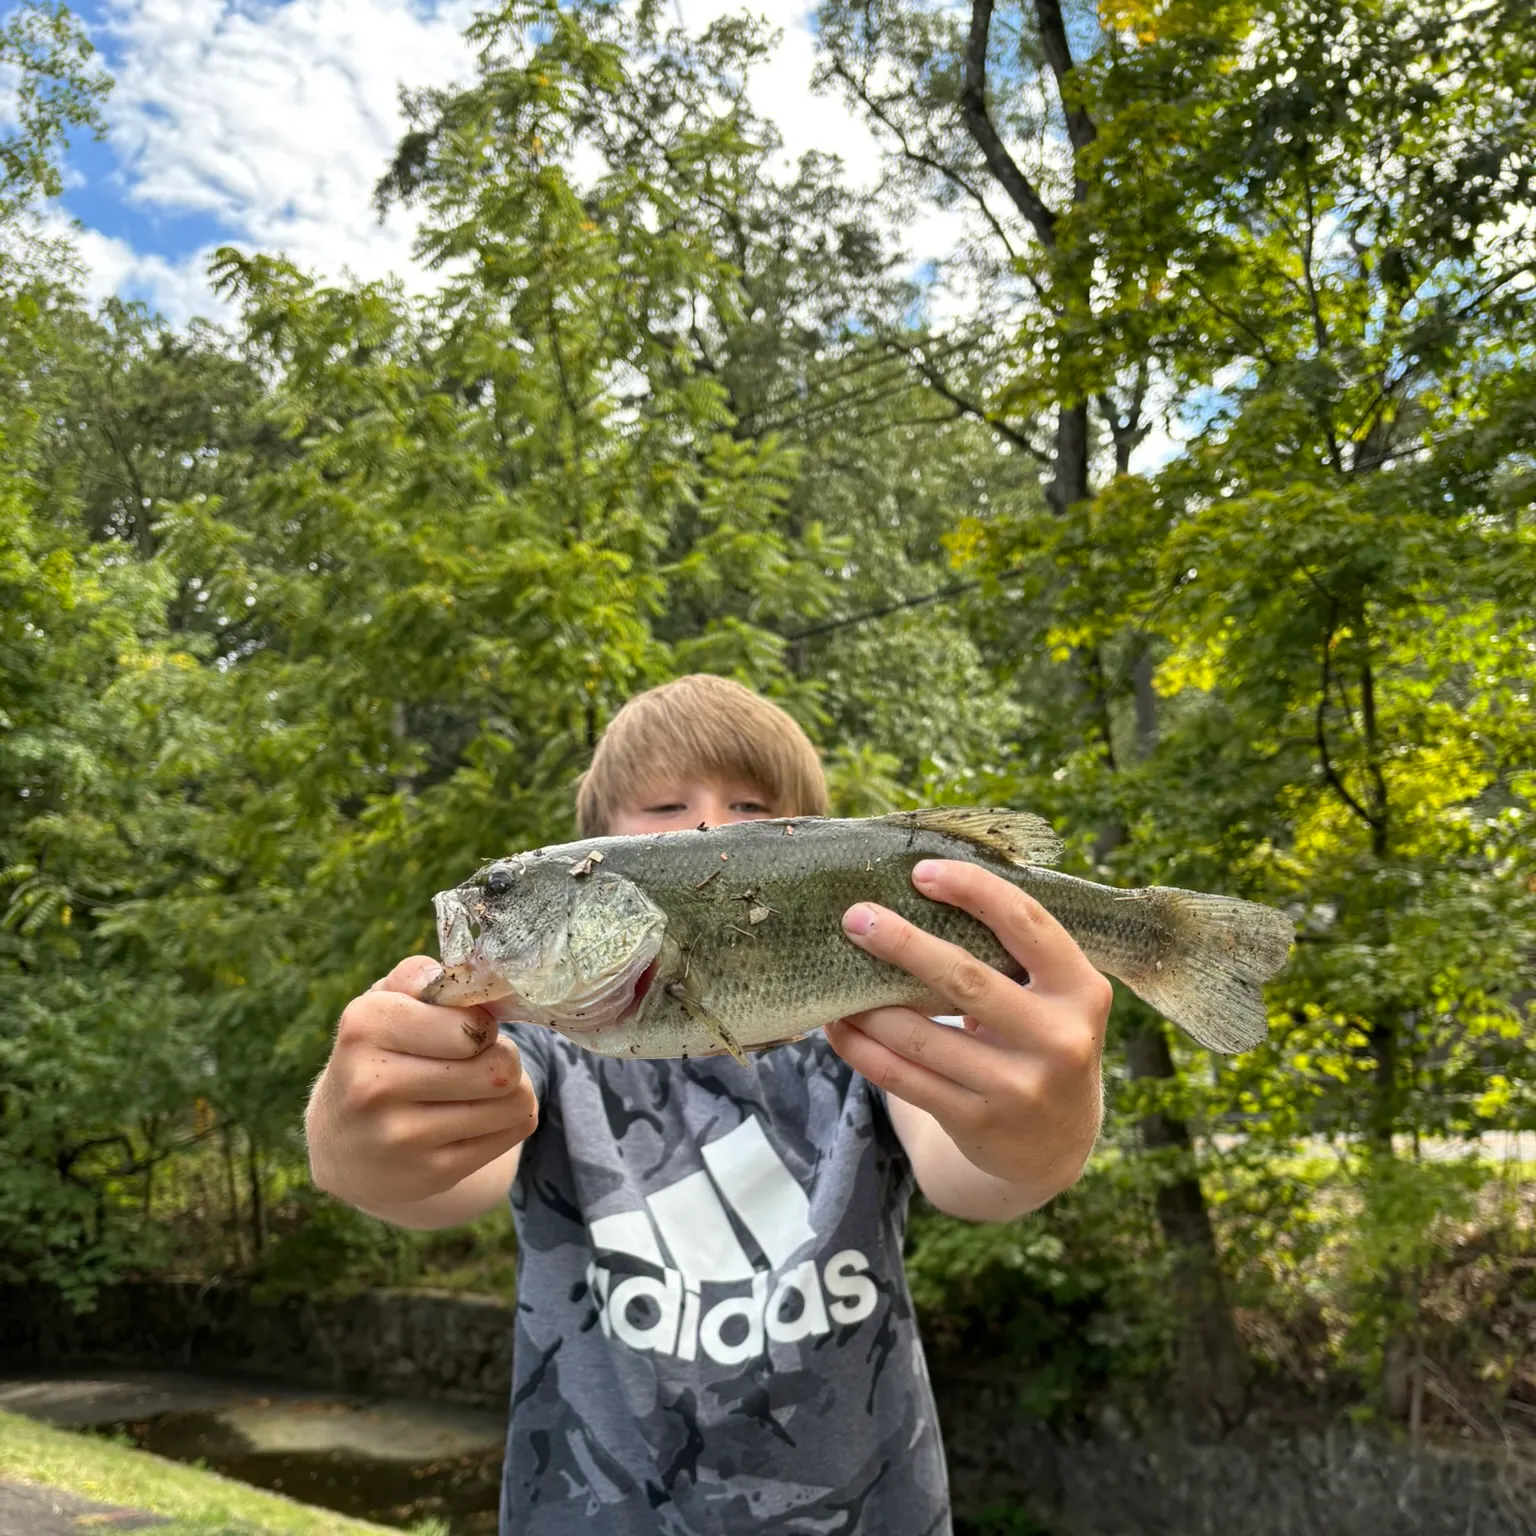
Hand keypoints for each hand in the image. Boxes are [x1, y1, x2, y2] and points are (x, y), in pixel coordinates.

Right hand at [305, 955, 538, 1208]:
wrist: (344, 1144)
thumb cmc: (378, 1054)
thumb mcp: (383, 1003)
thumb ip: (422, 976)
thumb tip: (478, 978)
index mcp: (365, 1027)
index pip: (471, 1026)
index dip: (482, 1023)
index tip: (464, 1030)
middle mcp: (376, 1085)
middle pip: (500, 1065)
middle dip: (502, 1055)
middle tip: (476, 1059)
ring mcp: (402, 1137)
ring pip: (513, 1099)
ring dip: (511, 1088)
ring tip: (479, 1085)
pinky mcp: (431, 1173)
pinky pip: (514, 1130)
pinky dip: (509, 1117)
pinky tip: (476, 1116)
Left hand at [825, 859, 1109, 1200]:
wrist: (1056, 1145)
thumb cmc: (1041, 1041)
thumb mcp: (1054, 999)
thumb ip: (1010, 956)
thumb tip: (918, 895)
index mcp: (1082, 990)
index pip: (1027, 923)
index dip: (974, 889)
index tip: (921, 872)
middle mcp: (1058, 1039)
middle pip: (965, 978)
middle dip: (902, 943)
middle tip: (856, 918)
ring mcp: (1018, 1087)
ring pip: (921, 1036)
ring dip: (868, 1006)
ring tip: (836, 979)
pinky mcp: (978, 1123)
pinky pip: (903, 1079)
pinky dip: (862, 1050)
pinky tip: (839, 1028)